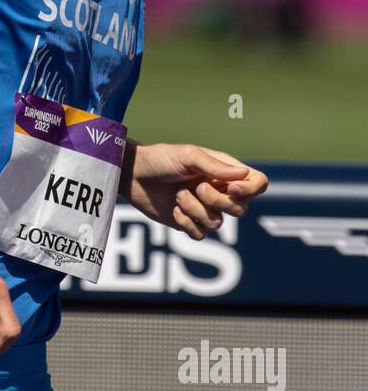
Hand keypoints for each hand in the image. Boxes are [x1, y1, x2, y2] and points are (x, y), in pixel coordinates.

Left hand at [120, 141, 267, 239]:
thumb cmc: (161, 159)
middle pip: (241, 209)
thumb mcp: (188, 156)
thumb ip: (216, 166)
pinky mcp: (188, 223)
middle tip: (197, 187)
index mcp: (224, 171)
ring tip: (178, 195)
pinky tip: (174, 211)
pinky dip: (187, 224)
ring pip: (218, 223)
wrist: (133, 175)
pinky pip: (201, 235)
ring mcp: (204, 208)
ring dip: (197, 211)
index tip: (233, 189)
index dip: (251, 190)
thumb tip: (244, 174)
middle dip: (219, 201)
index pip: (257, 183)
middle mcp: (219, 190)